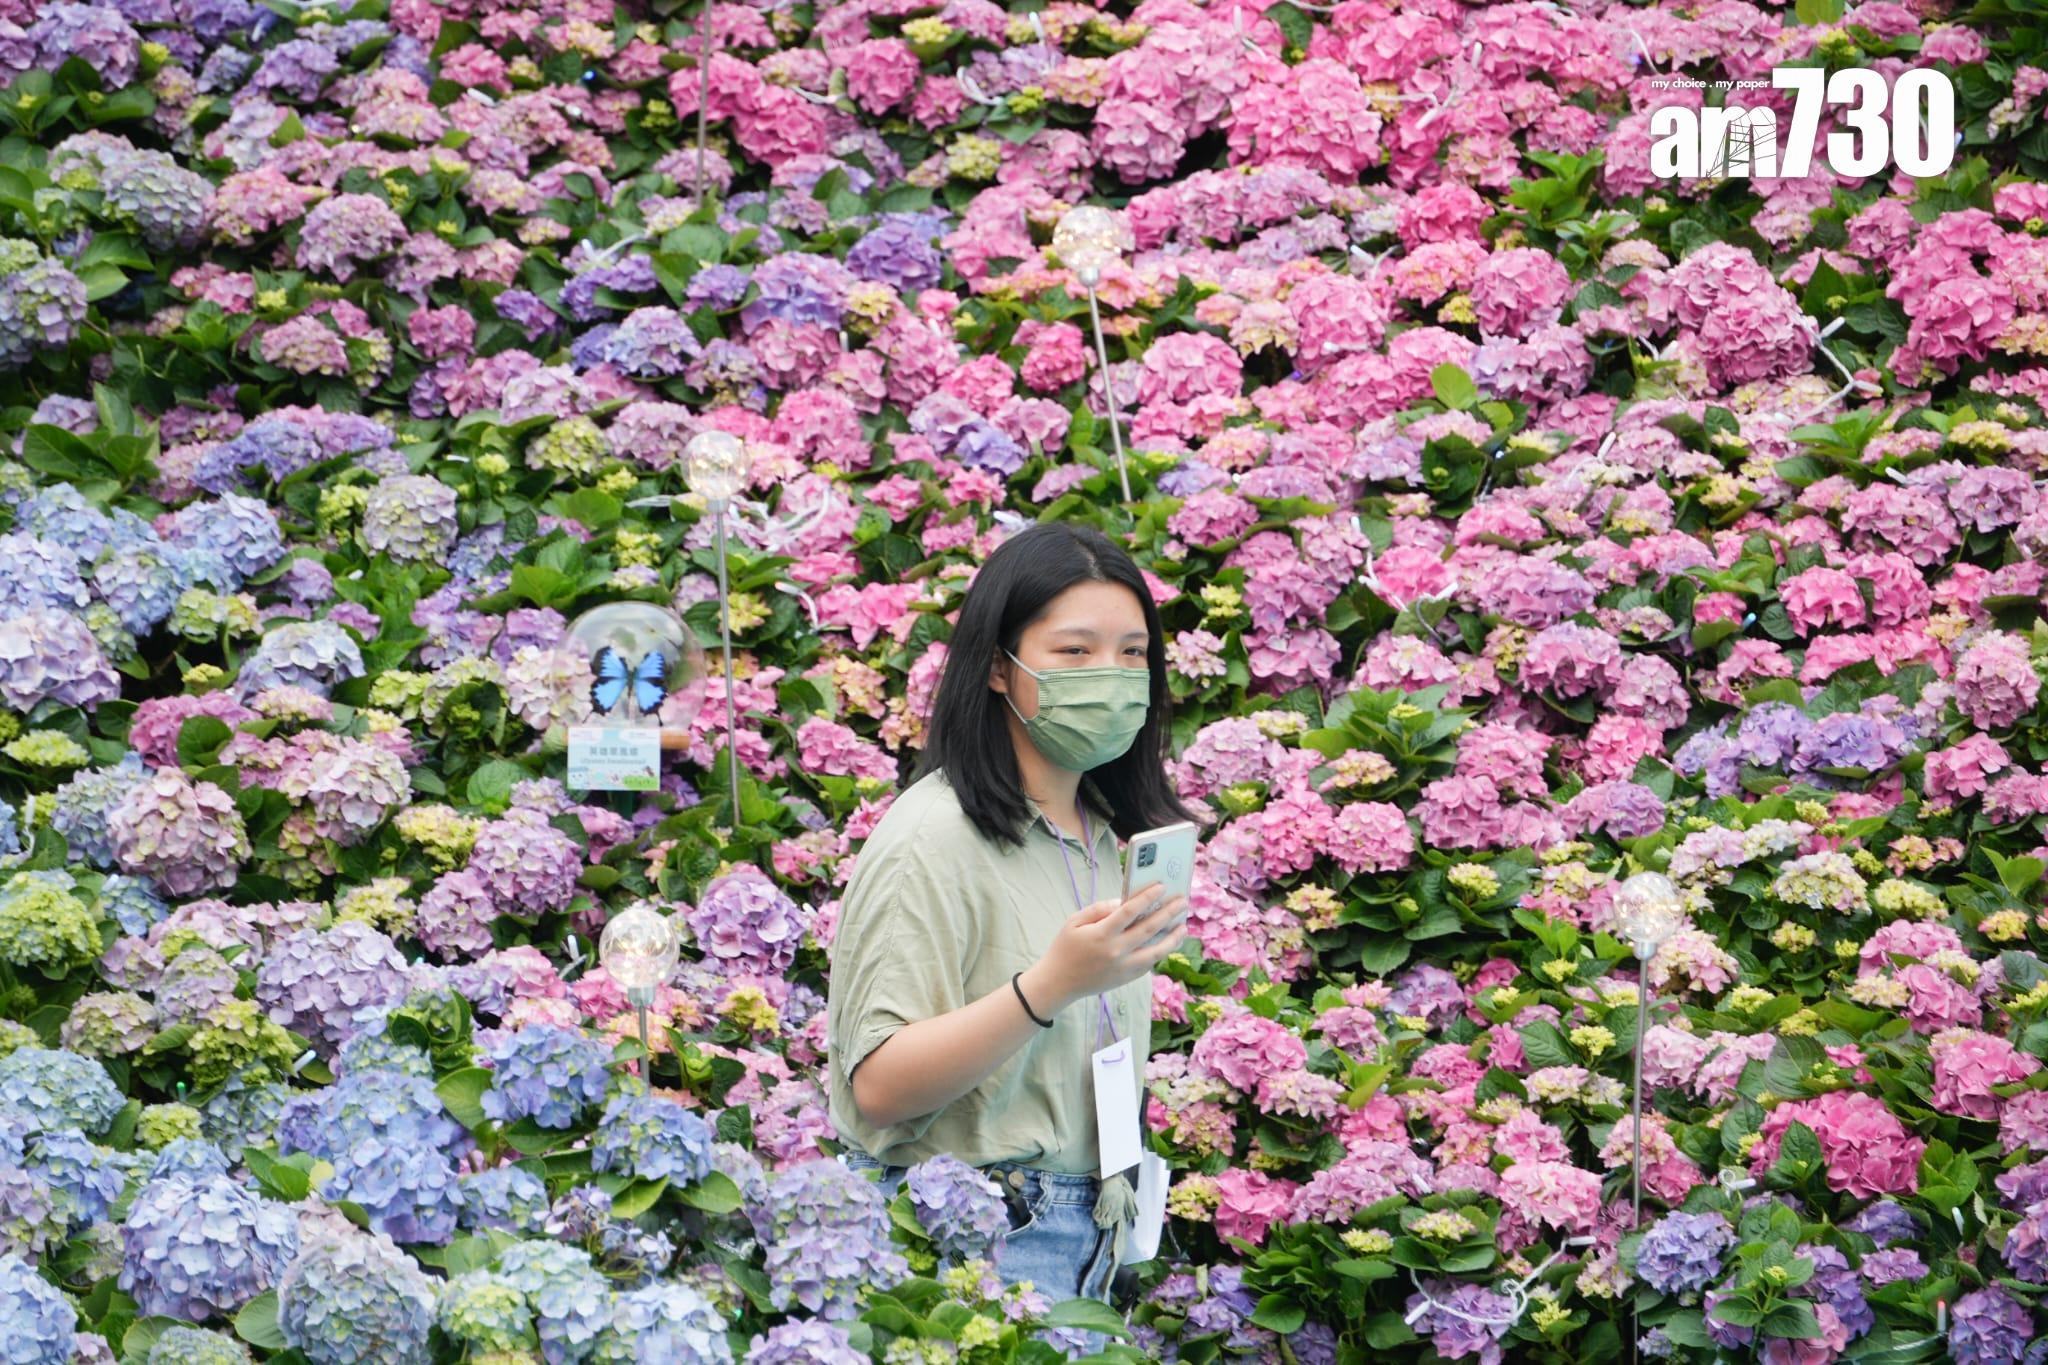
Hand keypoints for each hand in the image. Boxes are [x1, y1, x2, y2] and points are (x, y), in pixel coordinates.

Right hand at [1027, 884, 1188, 1014]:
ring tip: (1183, 925)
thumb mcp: (1074, 921)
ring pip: (1157, 951)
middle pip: (1149, 928)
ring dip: (1173, 937)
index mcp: (1101, 934)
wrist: (1058, 983)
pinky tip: (1168, 942)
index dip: (1148, 897)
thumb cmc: (1065, 947)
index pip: (1130, 911)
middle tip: (1182, 901)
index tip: (1162, 886)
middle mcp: (1116, 951)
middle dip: (1168, 912)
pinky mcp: (1127, 978)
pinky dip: (1161, 951)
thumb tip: (1124, 901)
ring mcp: (1124, 967)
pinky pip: (1149, 963)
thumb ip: (1099, 909)